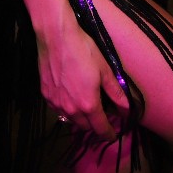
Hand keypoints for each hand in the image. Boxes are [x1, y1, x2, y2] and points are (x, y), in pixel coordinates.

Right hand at [37, 21, 129, 141]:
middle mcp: (71, 108)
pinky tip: (69, 96)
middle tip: (101, 115)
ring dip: (80, 117)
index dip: (108, 134)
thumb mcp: (105, 70)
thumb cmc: (83, 50)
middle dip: (94, 124)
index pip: (100, 128)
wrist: (56, 37)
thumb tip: (127, 108)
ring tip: (85, 106)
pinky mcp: (45, 95)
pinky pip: (58, 109)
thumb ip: (116, 93)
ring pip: (70, 119)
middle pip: (85, 126)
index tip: (112, 135)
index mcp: (88, 104)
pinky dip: (66, 108)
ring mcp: (56, 103)